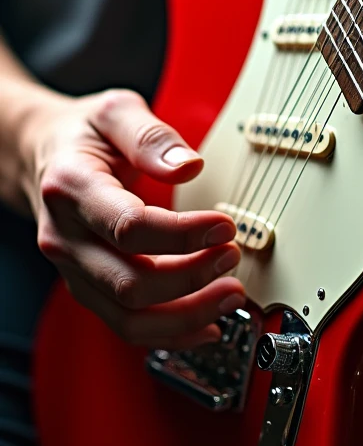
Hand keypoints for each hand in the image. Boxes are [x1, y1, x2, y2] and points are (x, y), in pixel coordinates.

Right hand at [20, 88, 243, 349]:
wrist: (46, 155)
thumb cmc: (85, 135)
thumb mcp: (116, 111)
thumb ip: (151, 136)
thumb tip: (188, 164)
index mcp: (70, 188)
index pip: (129, 226)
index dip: (183, 233)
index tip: (225, 225)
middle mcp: (65, 238)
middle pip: (130, 282)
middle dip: (191, 277)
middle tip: (232, 255)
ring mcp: (74, 270)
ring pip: (128, 317)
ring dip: (187, 315)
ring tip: (230, 295)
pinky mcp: (89, 288)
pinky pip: (127, 326)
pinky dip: (171, 334)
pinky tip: (208, 325)